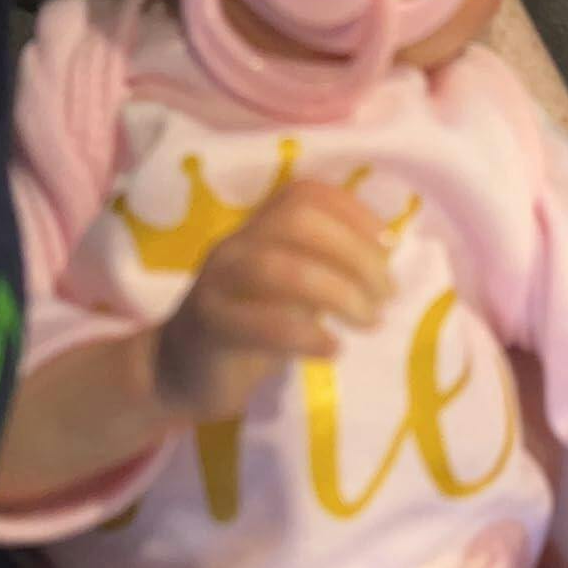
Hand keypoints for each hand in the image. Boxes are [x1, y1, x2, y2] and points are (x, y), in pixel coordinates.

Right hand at [157, 181, 393, 421]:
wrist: (178, 373)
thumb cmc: (248, 330)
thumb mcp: (289, 291)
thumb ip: (324, 268)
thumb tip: (384, 260)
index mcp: (257, 229)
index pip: (305, 194)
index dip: (353, 211)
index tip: (389, 246)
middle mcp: (236, 245)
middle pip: (298, 223)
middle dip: (355, 255)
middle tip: (386, 295)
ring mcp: (218, 284)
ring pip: (279, 269)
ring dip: (339, 293)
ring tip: (368, 321)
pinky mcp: (211, 328)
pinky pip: (263, 324)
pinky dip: (308, 335)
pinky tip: (333, 349)